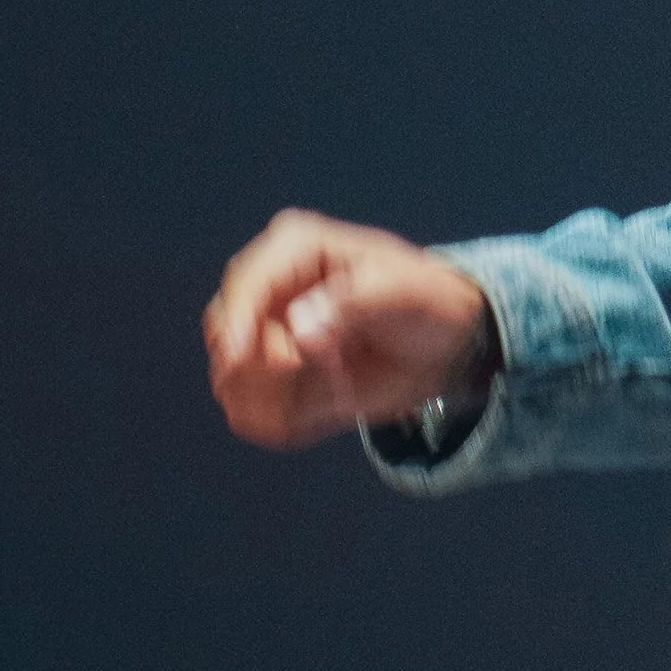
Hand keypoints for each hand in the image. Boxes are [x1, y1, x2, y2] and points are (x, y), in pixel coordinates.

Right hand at [205, 211, 491, 450]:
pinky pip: (251, 413)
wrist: (444, 344)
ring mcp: (265, 337)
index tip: (244, 359)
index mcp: (295, 248)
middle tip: (329, 373)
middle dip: (264, 369)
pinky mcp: (272, 381)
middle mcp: (269, 289)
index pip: (245, 284)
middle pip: (227, 336)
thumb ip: (352, 304)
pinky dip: (282, 421)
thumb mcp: (404, 292)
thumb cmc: (425, 301)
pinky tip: (330, 405)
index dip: (239, 323)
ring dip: (277, 400)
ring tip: (340, 387)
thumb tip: (301, 329)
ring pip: (232, 381)